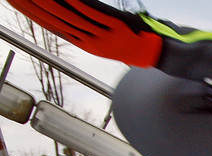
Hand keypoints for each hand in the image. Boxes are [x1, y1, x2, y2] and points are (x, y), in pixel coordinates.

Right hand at [9, 0, 162, 67]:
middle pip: (57, 20)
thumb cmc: (128, 44)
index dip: (34, 13)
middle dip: (37, 5)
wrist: (152, 53)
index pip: (53, 26)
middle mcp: (90, 41)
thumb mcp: (101, 39)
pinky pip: (92, 14)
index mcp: (84, 44)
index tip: (17, 1)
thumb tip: (69, 16)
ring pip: (71, 17)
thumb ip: (84, 29)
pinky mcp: (114, 27)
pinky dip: (78, 4)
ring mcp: (102, 35)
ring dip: (52, 3)